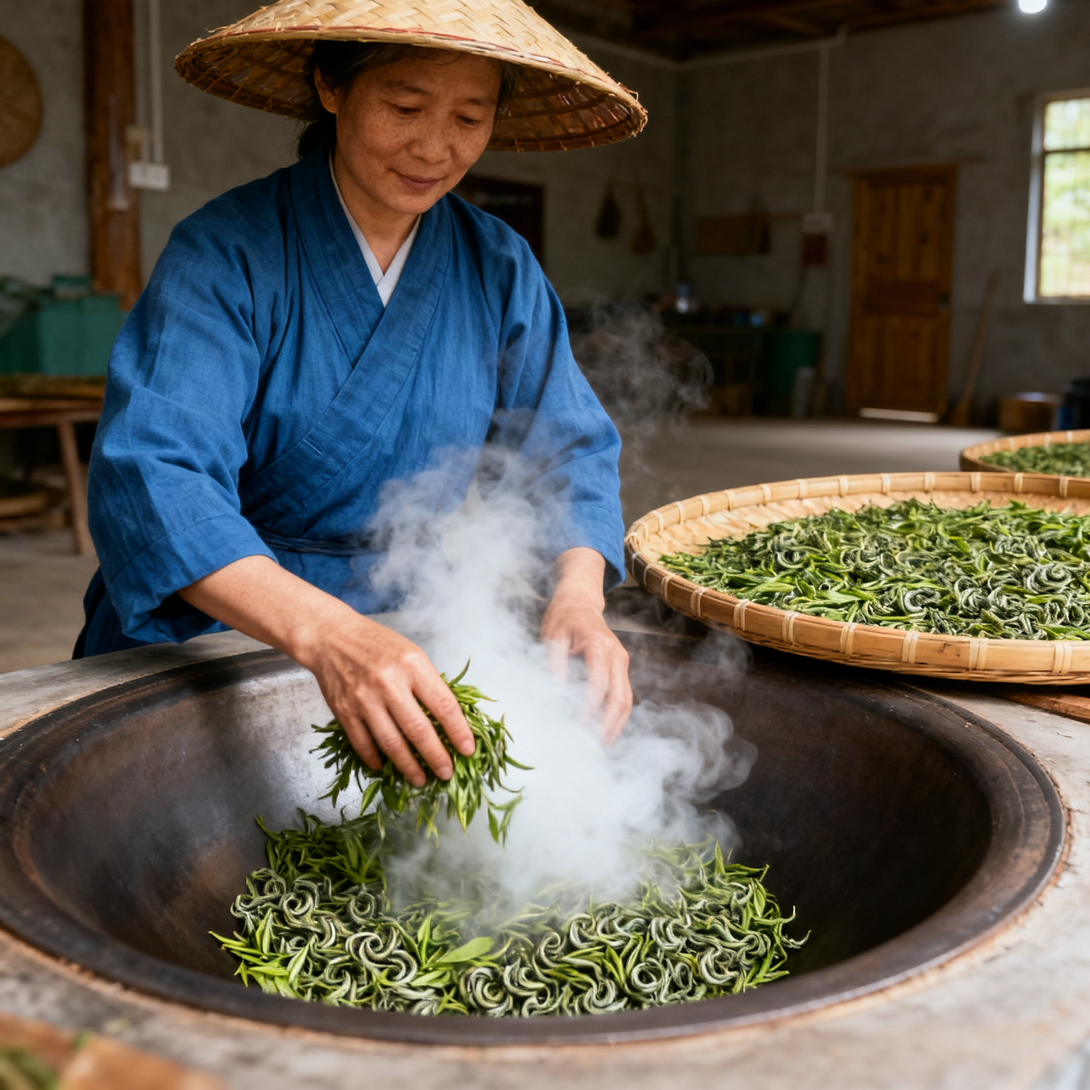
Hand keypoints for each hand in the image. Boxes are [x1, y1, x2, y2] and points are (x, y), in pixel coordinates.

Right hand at [302, 614, 475, 786]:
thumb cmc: (377, 644)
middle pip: (418, 730)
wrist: (332, 637)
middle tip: (446, 773)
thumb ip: (428, 684)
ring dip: (408, 766)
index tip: (467, 749)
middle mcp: (388, 683)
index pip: (443, 705)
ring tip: (420, 779)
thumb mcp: (411, 653)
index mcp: (412, 665)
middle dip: (436, 756)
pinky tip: (386, 768)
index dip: (459, 731)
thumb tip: (448, 720)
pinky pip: (363, 743)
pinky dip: (375, 759)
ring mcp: (364, 699)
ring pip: (391, 743)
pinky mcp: (344, 711)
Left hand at [539, 547, 631, 742]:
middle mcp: (616, 654)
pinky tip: (603, 732)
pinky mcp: (620, 667)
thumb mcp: (551, 635)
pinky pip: (623, 696)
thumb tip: (554, 693)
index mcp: (599, 645)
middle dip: (608, 727)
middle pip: (620, 698)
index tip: (576, 729)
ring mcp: (621, 661)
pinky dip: (615, 717)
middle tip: (592, 749)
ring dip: (615, 726)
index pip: (599, 685)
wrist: (580, 599)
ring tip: (600, 748)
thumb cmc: (563, 616)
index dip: (589, 710)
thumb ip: (554, 663)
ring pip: (626, 700)